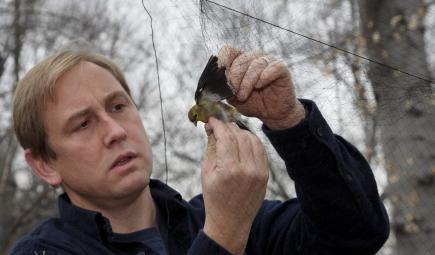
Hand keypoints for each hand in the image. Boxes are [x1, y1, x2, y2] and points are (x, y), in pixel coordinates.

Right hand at [202, 117, 267, 254]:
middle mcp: (247, 169)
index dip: (218, 124)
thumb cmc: (214, 197)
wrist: (230, 221)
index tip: (212, 120)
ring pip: (253, 139)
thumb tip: (212, 126)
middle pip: (240, 135)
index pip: (226, 136)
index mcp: (229, 168)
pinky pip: (260, 150)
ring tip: (230, 133)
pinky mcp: (265, 175)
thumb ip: (211, 146)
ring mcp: (259, 172)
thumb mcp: (207, 171)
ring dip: (241, 132)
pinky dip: (251, 142)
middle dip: (228, 127)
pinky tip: (242, 142)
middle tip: (219, 126)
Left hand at [218, 45, 305, 129]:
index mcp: (240, 61)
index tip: (220, 77)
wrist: (272, 114)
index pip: (228, 51)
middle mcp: (254, 57)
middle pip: (241, 59)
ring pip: (256, 64)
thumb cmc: (253, 103)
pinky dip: (265, 76)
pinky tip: (259, 85)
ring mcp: (268, 61)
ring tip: (243, 96)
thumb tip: (213, 83)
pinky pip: (274, 67)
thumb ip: (224, 89)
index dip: (223, 61)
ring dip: (247, 82)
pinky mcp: (282, 68)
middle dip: (235, 78)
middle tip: (235, 94)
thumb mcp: (233, 98)